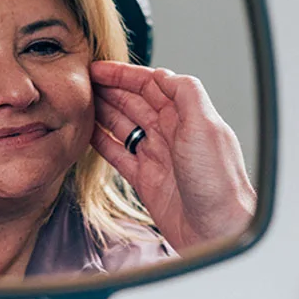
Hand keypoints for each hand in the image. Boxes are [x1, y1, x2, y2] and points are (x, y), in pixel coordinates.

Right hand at [90, 60, 256, 252]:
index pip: (150, 86)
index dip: (124, 75)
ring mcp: (157, 157)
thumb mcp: (206, 127)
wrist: (220, 231)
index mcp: (186, 117)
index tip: (98, 67)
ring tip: (78, 101)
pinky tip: (86, 133)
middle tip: (80, 81)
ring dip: (102, 111)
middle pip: (134, 102)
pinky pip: (119, 155)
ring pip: (124, 126)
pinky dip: (101, 142)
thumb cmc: (219, 183)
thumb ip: (186, 94)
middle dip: (108, 89)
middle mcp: (171, 134)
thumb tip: (162, 72)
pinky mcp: (146, 181)